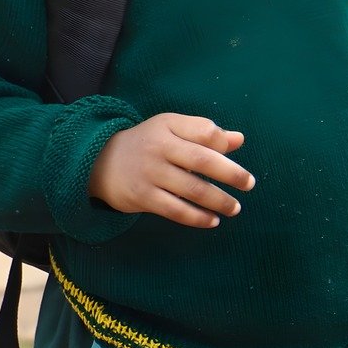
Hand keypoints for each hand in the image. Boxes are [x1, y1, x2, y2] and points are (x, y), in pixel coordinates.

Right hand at [88, 114, 252, 228]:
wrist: (98, 161)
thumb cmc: (146, 144)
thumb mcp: (169, 129)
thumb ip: (203, 133)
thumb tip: (239, 139)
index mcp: (167, 126)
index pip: (202, 130)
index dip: (222, 143)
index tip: (235, 156)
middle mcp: (158, 147)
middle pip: (201, 160)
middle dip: (230, 174)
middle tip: (249, 184)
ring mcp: (149, 173)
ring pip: (191, 189)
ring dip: (218, 201)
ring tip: (234, 208)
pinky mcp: (142, 196)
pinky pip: (175, 210)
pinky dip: (197, 217)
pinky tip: (212, 221)